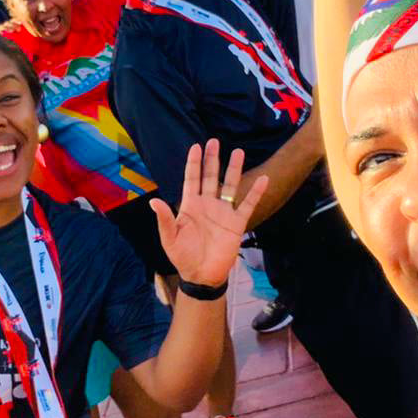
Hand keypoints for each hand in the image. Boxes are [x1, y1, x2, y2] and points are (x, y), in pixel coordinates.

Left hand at [152, 139, 267, 288]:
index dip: (194, 163)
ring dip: (234, 169)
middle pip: (211, 177)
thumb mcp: (169, 238)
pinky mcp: (236, 223)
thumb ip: (164, 219)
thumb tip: (154, 201)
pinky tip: (264, 179)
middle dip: (212, 159)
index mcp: (190, 205)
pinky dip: (256, 192)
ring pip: (230, 186)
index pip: (192, 179)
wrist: (202, 275)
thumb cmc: (183, 256)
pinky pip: (248, 204)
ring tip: (238, 151)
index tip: (196, 146)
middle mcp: (207, 204)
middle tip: (214, 141)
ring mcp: (223, 212)